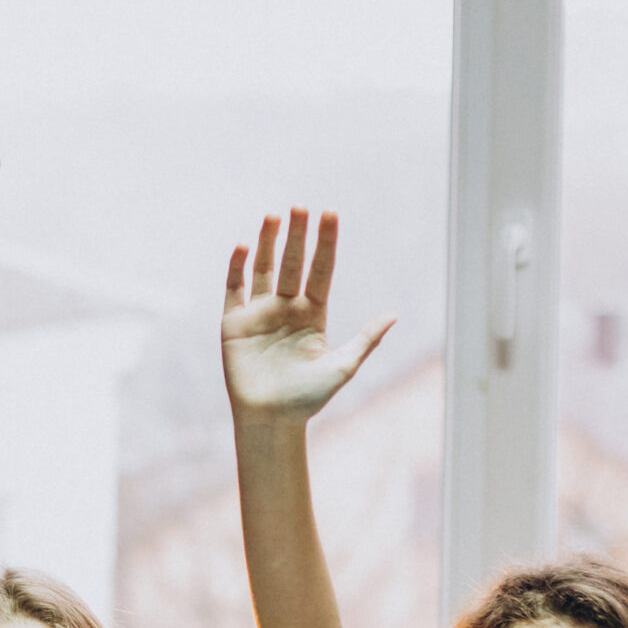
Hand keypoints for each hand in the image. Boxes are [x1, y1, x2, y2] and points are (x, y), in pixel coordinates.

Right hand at [223, 209, 393, 422]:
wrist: (270, 421)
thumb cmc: (307, 400)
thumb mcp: (342, 367)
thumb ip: (365, 340)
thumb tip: (393, 315)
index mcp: (313, 315)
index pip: (321, 271)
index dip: (326, 243)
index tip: (331, 214)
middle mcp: (286, 308)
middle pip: (293, 263)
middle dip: (298, 236)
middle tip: (301, 206)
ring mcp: (259, 314)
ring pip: (263, 269)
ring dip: (267, 242)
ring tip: (274, 215)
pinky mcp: (234, 324)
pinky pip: (235, 289)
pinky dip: (237, 268)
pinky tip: (244, 246)